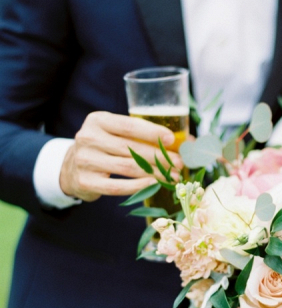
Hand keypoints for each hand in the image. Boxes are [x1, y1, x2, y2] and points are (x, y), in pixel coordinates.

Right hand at [59, 111, 183, 200]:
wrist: (70, 169)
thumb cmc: (103, 148)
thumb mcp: (114, 133)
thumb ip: (141, 134)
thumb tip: (186, 140)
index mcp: (98, 120)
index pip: (129, 125)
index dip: (153, 132)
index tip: (172, 140)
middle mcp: (88, 138)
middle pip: (131, 148)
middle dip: (159, 156)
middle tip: (178, 163)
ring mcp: (85, 160)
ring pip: (128, 167)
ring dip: (154, 172)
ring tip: (172, 176)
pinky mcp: (85, 181)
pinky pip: (118, 186)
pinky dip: (138, 186)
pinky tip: (154, 184)